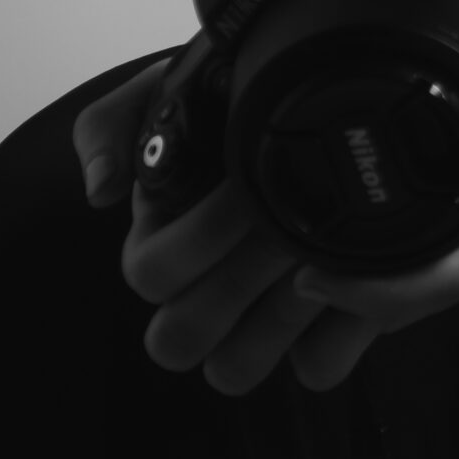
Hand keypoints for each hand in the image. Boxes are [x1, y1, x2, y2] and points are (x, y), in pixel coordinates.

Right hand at [73, 57, 374, 394]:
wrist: (327, 91)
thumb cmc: (235, 98)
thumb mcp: (167, 89)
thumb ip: (111, 126)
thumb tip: (99, 192)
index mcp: (162, 242)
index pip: (150, 274)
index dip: (197, 236)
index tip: (244, 182)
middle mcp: (203, 292)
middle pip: (179, 336)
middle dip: (233, 278)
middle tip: (285, 220)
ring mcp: (258, 322)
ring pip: (236, 368)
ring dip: (277, 316)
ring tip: (321, 246)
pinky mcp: (320, 334)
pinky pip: (317, 368)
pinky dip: (337, 338)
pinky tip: (359, 278)